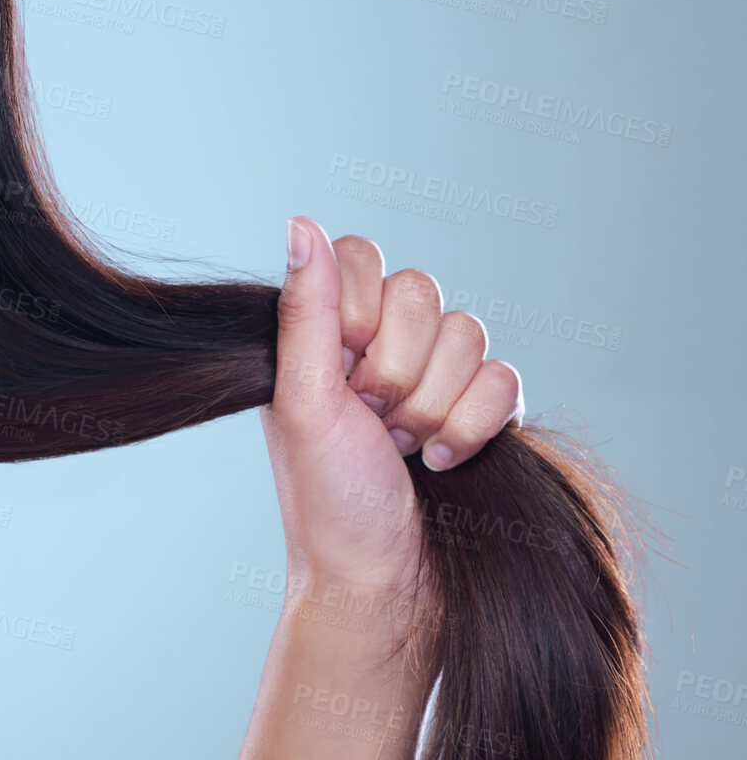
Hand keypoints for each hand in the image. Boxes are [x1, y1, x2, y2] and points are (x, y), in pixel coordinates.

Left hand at [259, 217, 523, 599]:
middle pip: (421, 291)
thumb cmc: (328, 500)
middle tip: (370, 419)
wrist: (382, 585)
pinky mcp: (482, 410)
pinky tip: (442, 463)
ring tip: (401, 448)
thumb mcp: (304, 401)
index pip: (361, 255)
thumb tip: (299, 221)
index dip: (357, 309)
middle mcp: (379, 343)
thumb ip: (305, 310)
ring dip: (434, 404)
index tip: (339, 366)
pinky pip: (505, 378)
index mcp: (325, 333)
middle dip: (396, 368)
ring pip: (468, 333)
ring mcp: (434, 375)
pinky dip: (475, 425)